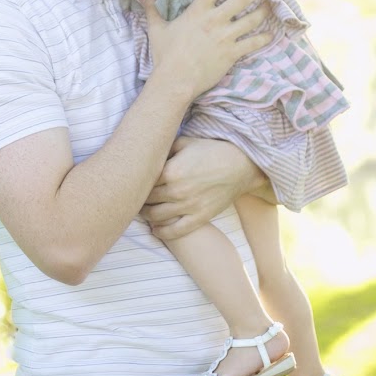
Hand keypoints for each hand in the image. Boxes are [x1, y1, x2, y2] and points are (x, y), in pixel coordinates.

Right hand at [140, 0, 269, 101]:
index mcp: (198, 11)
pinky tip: (270, 35)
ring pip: (252, 19)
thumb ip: (152, 9)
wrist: (175, 79)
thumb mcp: (157, 29)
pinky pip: (253, 43)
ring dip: (262, 12)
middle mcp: (215, 20)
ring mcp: (226, 36)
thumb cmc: (165, 55)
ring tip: (269, 7)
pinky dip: (263, 39)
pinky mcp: (232, 53)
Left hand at [143, 137, 269, 239]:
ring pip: (156, 217)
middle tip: (136, 198)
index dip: (137, 182)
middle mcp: (176, 191)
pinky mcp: (200, 217)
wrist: (241, 165)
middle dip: (139, 199)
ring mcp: (188, 206)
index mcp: (170, 171)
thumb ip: (164, 149)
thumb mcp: (185, 142)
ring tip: (145, 211)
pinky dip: (162, 233)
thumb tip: (149, 156)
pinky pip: (175, 231)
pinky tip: (156, 230)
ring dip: (147, 215)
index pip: (143, 182)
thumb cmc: (212, 150)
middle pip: (147, 200)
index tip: (134, 182)